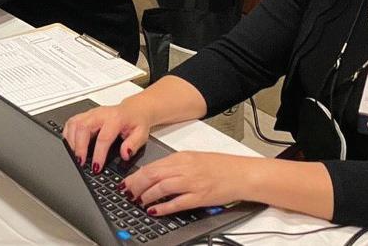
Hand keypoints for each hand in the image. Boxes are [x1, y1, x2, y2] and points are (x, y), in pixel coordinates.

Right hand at [63, 96, 156, 171]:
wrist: (133, 109)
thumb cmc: (136, 122)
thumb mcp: (142, 134)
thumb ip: (134, 144)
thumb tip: (125, 154)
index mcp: (115, 119)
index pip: (103, 137)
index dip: (98, 154)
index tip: (96, 167)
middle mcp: (100, 114)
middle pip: (83, 127)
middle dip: (79, 147)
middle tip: (80, 162)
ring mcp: (91, 113)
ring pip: (74, 124)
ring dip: (71, 141)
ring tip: (74, 156)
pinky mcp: (85, 114)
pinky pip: (71, 122)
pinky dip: (67, 134)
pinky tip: (70, 145)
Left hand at [120, 152, 256, 217]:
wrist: (241, 173)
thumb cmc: (220, 166)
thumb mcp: (193, 158)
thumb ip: (174, 165)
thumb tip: (155, 173)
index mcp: (180, 157)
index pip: (151, 166)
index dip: (135, 176)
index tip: (126, 182)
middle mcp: (184, 168)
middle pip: (152, 176)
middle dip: (135, 186)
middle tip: (127, 193)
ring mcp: (191, 183)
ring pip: (161, 188)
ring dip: (146, 196)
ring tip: (139, 202)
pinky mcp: (199, 197)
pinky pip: (177, 203)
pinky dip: (163, 208)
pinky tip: (154, 211)